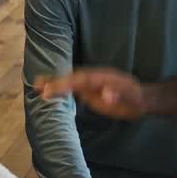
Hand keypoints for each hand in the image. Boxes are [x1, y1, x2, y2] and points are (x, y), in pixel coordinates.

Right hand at [34, 69, 148, 119]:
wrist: (140, 98)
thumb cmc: (136, 100)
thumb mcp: (132, 99)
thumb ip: (119, 96)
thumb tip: (107, 96)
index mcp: (103, 78)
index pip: (82, 80)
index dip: (67, 84)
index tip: (55, 90)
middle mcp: (93, 78)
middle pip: (72, 78)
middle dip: (56, 82)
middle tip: (38, 86)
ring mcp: (90, 83)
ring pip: (69, 81)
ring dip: (54, 83)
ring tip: (36, 86)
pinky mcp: (88, 90)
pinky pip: (71, 88)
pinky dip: (59, 88)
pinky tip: (46, 91)